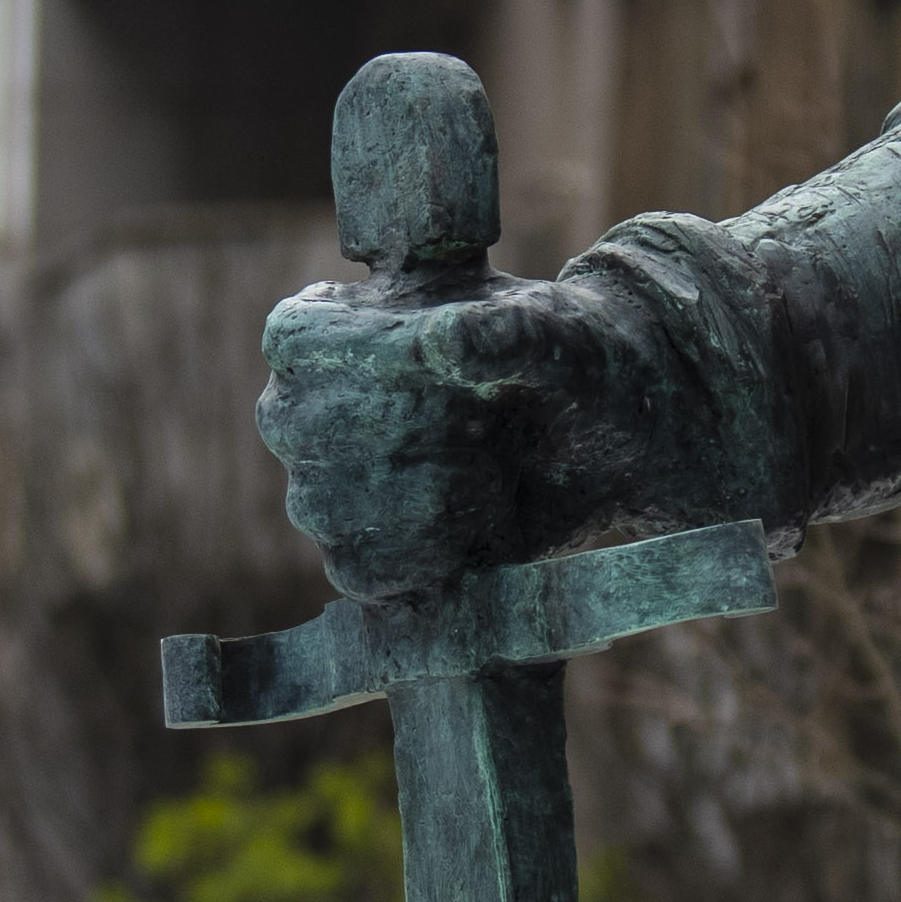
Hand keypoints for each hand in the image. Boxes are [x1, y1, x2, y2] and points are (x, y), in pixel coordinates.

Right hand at [252, 261, 631, 603]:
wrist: (601, 436)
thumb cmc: (560, 358)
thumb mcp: (552, 331)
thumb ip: (507, 331)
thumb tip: (446, 339)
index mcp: (321, 328)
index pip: (303, 345)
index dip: (383, 363)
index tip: (465, 374)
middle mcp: (299, 410)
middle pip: (313, 434)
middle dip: (422, 433)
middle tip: (493, 421)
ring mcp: (320, 491)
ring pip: (336, 512)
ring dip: (441, 498)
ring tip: (496, 467)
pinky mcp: (358, 558)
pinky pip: (363, 573)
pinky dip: (438, 556)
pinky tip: (484, 519)